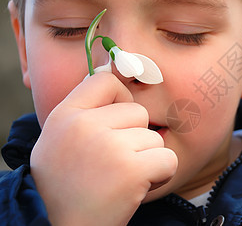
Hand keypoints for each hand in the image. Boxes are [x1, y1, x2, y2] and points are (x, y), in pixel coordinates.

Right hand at [30, 73, 177, 224]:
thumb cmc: (68, 184)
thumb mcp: (60, 139)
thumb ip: (85, 108)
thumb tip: (112, 68)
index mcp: (64, 115)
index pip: (105, 80)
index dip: (119, 98)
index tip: (117, 120)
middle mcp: (84, 126)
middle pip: (137, 111)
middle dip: (135, 137)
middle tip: (115, 163)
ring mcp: (108, 146)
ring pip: (153, 136)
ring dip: (146, 158)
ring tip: (122, 178)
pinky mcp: (131, 170)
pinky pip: (167, 158)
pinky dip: (160, 174)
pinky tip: (138, 187)